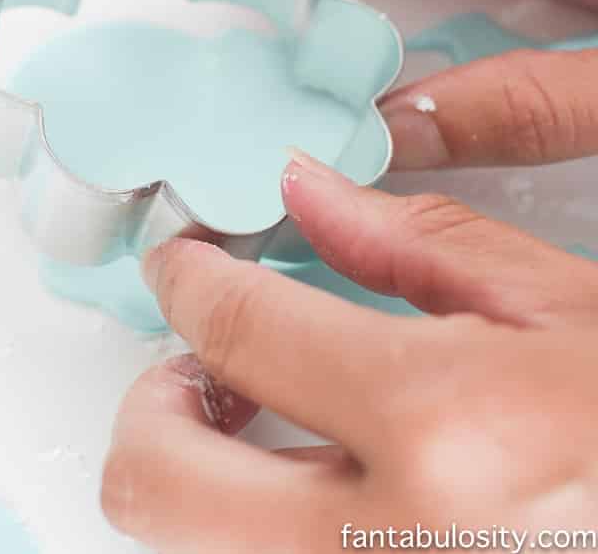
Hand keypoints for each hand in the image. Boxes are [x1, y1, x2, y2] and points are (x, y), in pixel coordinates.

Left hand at [102, 155, 597, 550]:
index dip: (188, 277)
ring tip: (264, 415)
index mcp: (443, 430)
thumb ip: (414, 241)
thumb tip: (305, 190)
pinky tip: (322, 480)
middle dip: (151, 399)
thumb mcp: (562, 304)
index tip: (186, 259)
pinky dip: (259, 524)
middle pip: (154, 483)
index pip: (236, 331)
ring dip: (196, 468)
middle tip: (204, 354)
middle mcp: (386, 549)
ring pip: (192, 549)